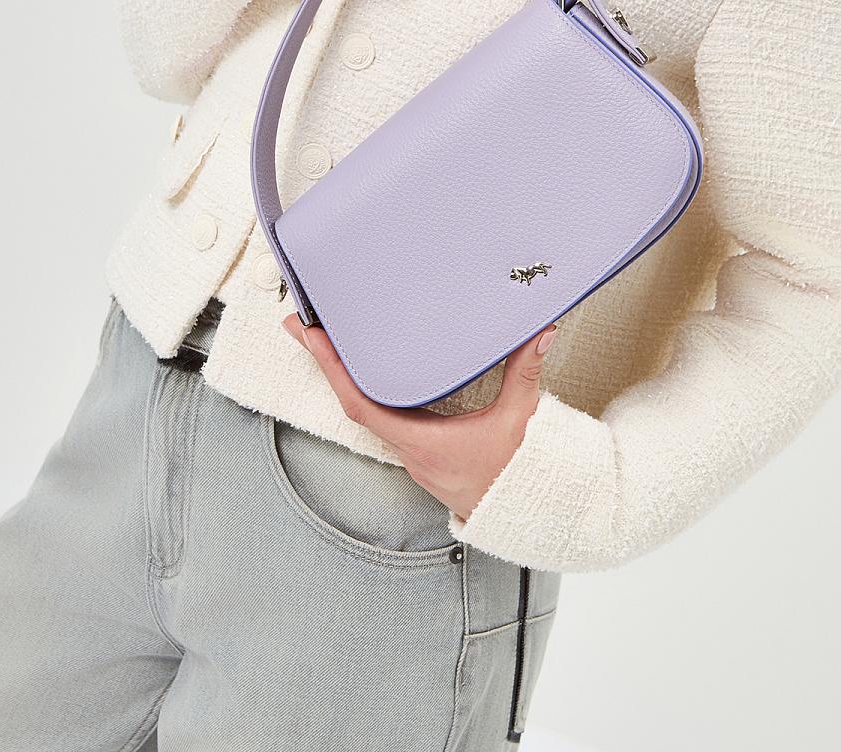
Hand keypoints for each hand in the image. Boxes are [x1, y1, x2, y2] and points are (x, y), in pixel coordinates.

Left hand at [282, 313, 556, 522]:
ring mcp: (411, 451)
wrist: (524, 516)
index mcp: (421, 440)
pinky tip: (364, 372)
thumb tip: (539, 332)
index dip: (332, 367)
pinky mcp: (420, 452)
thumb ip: (525, 371)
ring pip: (365, 410)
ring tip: (325, 339)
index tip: (312, 335)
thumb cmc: (517, 475)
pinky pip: (382, 418)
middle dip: (325, 361)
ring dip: (342, 376)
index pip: (362, 401)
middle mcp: (407, 447)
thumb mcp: (520, 418)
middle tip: (301, 323)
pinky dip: (366, 391)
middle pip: (352, 400)